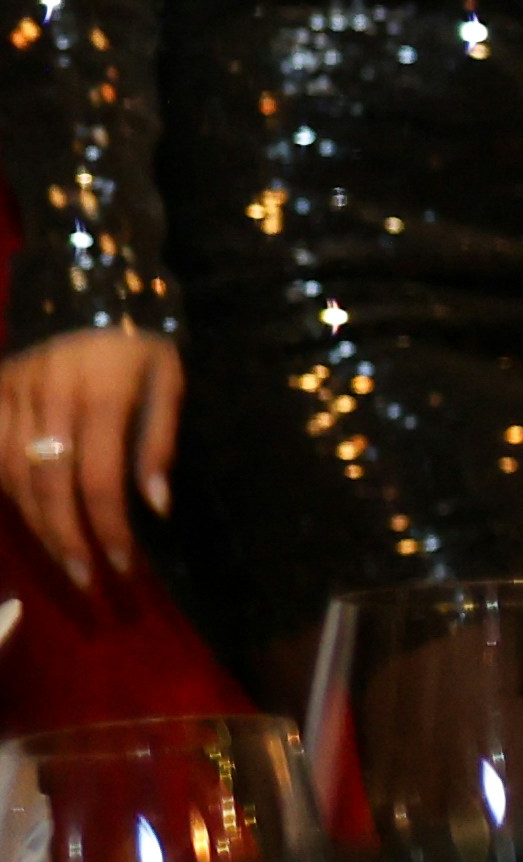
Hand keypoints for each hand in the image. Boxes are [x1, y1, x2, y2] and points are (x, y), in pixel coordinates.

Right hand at [0, 329, 179, 582]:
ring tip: (61, 555)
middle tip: (85, 580)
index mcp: (101, 400)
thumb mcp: (168, 380)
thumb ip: (159, 443)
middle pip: (48, 488)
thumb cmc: (141, 336)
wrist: (88, 281)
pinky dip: (5, 485)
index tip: (122, 566)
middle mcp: (50, 402)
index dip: (108, 530)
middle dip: (66, 540)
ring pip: (12, 474)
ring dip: (35, 522)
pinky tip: (25, 510)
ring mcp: (15, 395)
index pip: (99, 484)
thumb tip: (156, 506)